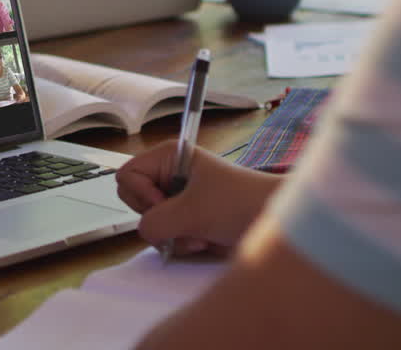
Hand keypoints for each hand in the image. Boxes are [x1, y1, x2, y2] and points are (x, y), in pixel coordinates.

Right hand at [116, 140, 280, 256]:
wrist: (272, 221)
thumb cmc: (242, 203)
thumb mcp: (193, 211)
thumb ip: (155, 221)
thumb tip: (144, 231)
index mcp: (169, 157)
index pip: (127, 175)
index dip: (141, 194)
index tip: (166, 203)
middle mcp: (170, 175)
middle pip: (134, 200)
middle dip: (157, 218)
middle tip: (183, 220)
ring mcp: (177, 198)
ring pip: (150, 222)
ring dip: (173, 235)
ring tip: (200, 234)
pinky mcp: (186, 218)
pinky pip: (164, 235)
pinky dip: (181, 243)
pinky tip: (203, 240)